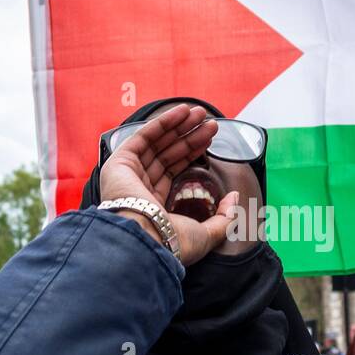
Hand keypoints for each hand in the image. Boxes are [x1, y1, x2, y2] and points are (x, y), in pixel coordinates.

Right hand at [98, 103, 236, 265]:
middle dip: (189, 136)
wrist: (147, 241)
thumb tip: (234, 199)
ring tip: (200, 113)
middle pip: (167, 154)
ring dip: (179, 126)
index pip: (173, 171)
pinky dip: (162, 123)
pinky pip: (143, 137)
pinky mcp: (119, 163)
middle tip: (209, 123)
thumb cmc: (173, 243)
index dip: (192, 153)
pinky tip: (181, 112)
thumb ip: (224, 218)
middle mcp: (138, 188)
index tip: (210, 139)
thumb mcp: (207, 234)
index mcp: (154, 205)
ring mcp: (127, 175)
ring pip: (157, 143)